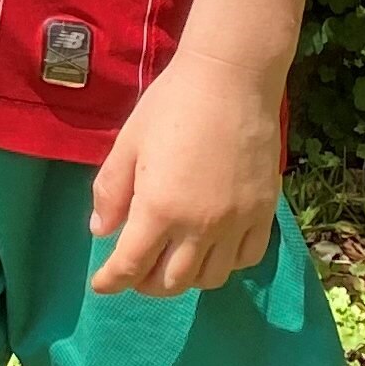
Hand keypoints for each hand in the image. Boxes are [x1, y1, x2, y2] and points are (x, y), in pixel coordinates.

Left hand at [87, 50, 289, 298]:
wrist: (231, 79)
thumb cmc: (171, 104)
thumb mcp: (129, 142)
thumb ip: (111, 191)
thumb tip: (101, 232)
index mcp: (159, 208)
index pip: (131, 264)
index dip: (112, 281)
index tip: (101, 286)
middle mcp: (200, 225)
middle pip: (171, 282)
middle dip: (145, 283)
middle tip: (134, 271)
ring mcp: (236, 223)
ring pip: (210, 278)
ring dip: (185, 278)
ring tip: (171, 262)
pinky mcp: (263, 213)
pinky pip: (245, 259)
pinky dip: (225, 265)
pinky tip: (211, 250)